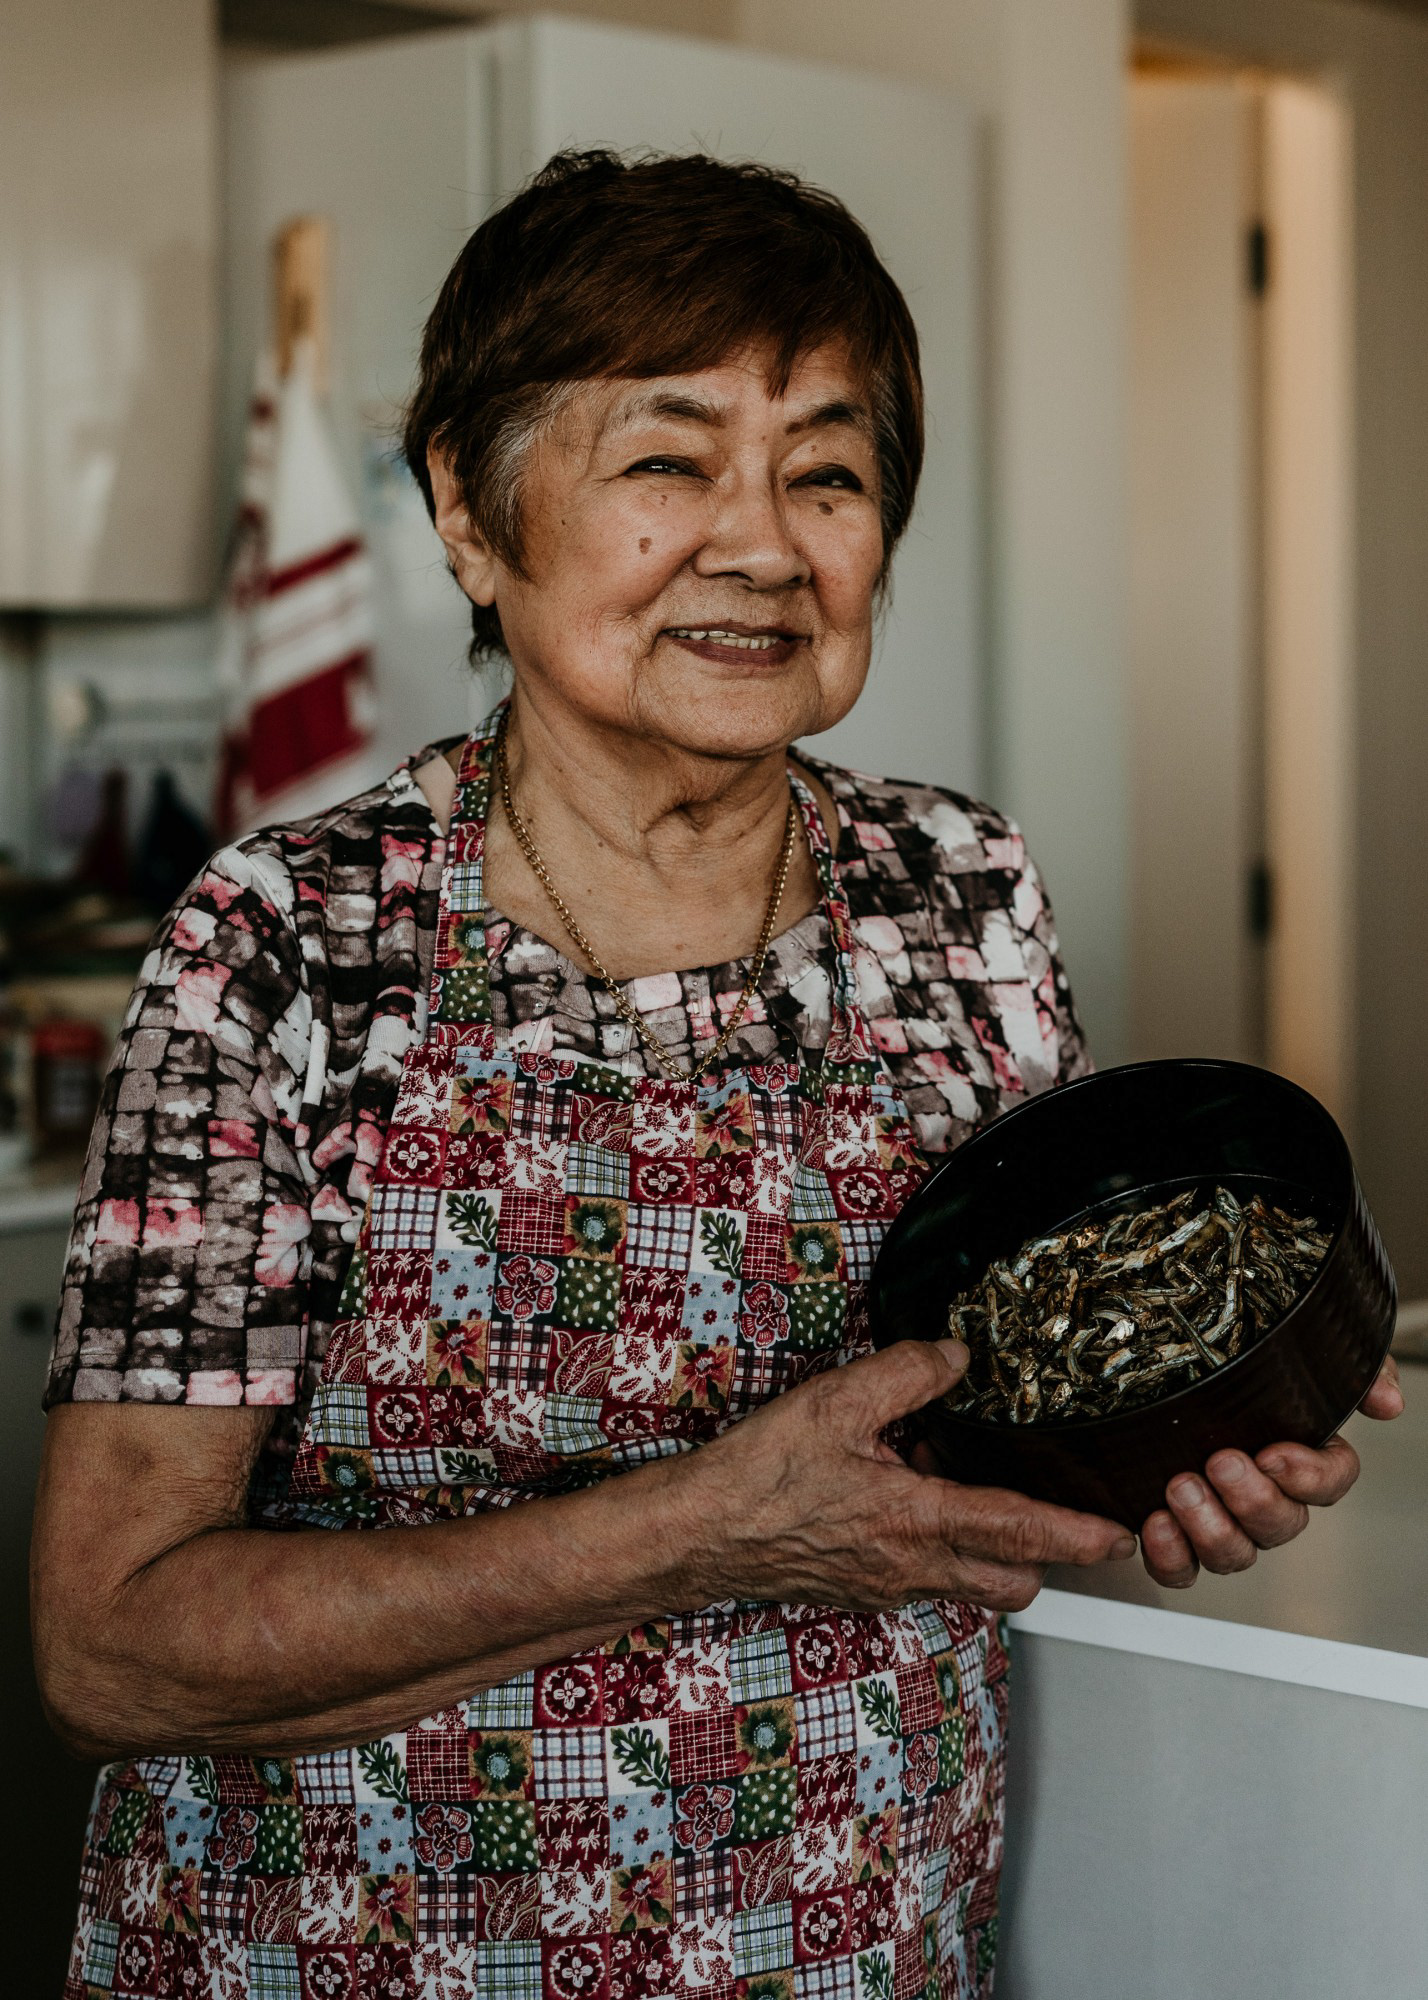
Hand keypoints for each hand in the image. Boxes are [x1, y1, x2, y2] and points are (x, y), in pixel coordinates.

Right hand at [675, 1338, 1135, 1615]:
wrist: (699, 1533)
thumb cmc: (758, 1477)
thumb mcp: (837, 1402)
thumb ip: (907, 1374)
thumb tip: (954, 1356)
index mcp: (917, 1520)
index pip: (1021, 1532)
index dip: (1078, 1535)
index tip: (1117, 1535)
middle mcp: (912, 1567)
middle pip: (1013, 1584)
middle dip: (1046, 1559)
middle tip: (1059, 1520)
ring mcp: (887, 1586)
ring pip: (972, 1588)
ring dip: (992, 1556)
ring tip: (972, 1500)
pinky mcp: (861, 1590)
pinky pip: (926, 1581)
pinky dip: (941, 1552)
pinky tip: (909, 1503)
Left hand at [1139, 1355, 1404, 1586]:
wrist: (1148, 1374)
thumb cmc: (1224, 1362)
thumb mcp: (1292, 1348)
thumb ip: (1351, 1372)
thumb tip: (1388, 1400)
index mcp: (1300, 1458)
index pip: (1330, 1482)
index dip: (1309, 1476)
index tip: (1274, 1454)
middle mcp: (1265, 1498)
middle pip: (1282, 1525)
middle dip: (1254, 1501)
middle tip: (1221, 1463)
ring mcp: (1222, 1522)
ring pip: (1235, 1554)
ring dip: (1211, 1529)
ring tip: (1181, 1489)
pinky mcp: (1175, 1538)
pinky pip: (1180, 1568)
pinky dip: (1170, 1557)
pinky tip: (1156, 1525)